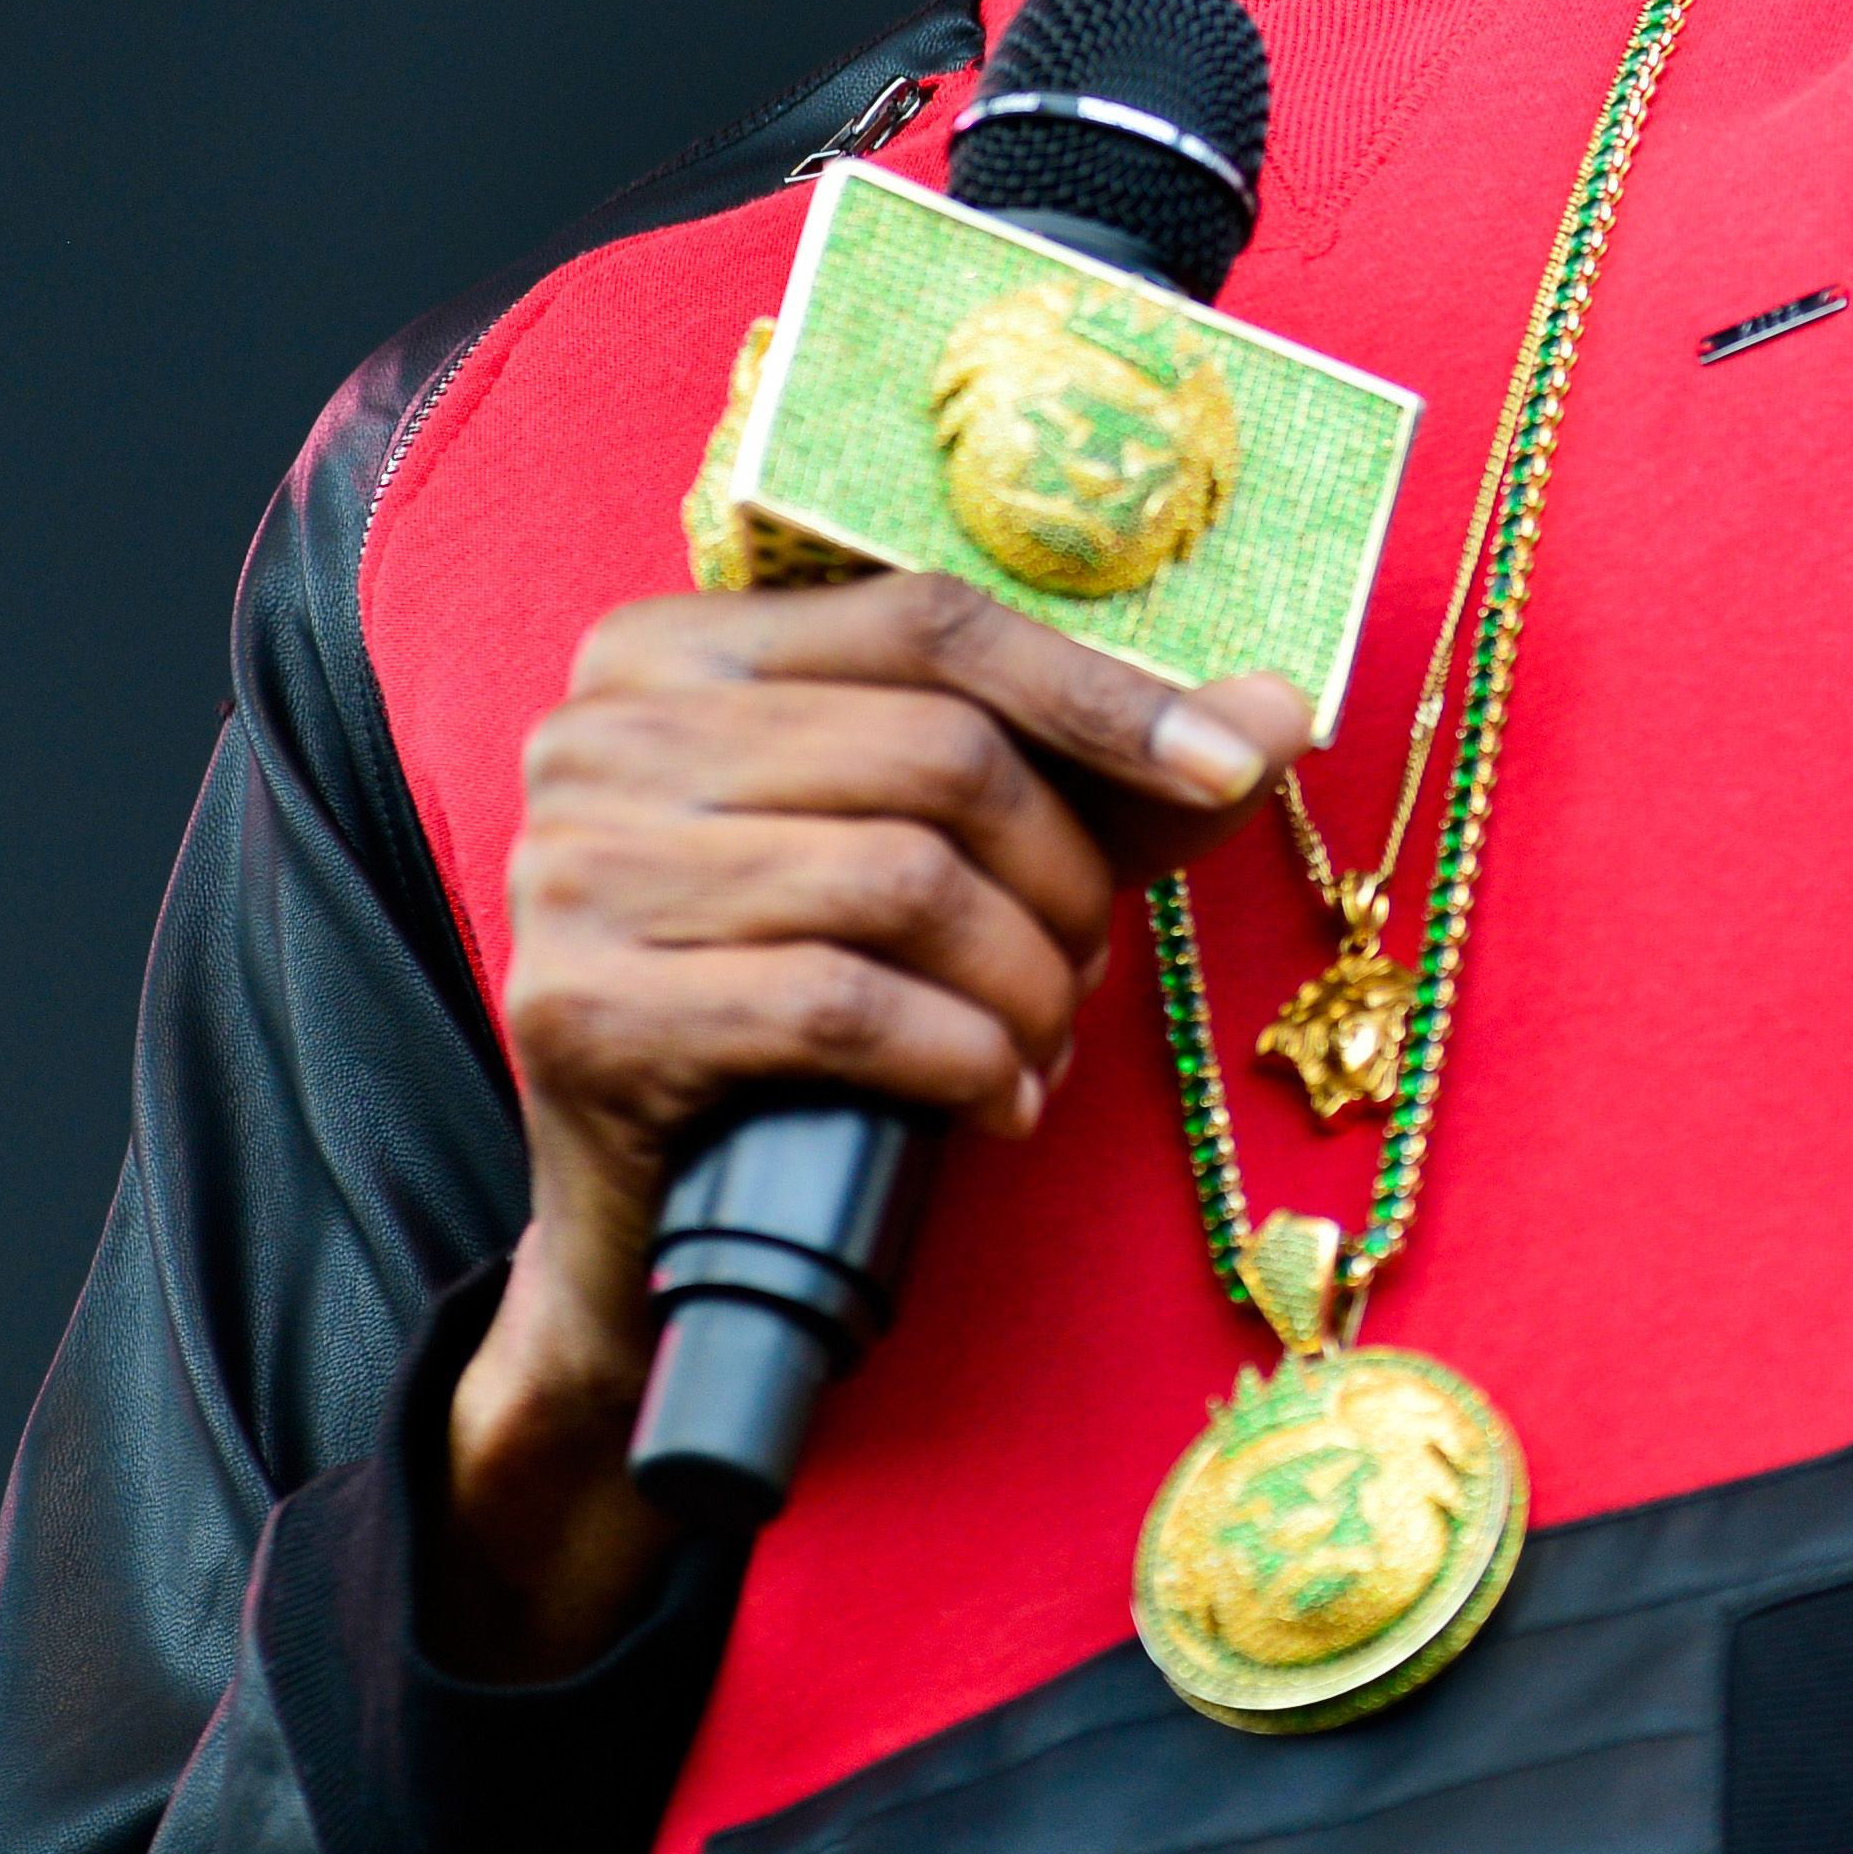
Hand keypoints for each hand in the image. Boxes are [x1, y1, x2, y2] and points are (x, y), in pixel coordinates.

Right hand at [430, 579, 1314, 1673]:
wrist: (651, 1230)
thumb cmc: (812, 1012)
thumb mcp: (954, 862)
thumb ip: (1101, 780)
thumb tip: (1283, 710)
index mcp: (673, 650)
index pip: (929, 624)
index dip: (1101, 695)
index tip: (1234, 768)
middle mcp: (597, 736)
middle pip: (934, 752)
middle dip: (1063, 876)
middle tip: (1088, 969)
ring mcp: (569, 872)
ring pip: (902, 882)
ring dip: (1026, 982)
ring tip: (1043, 1043)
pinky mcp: (579, 1011)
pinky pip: (842, 1007)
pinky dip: (964, 1061)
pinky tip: (999, 1105)